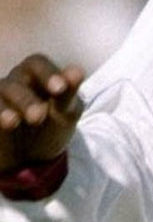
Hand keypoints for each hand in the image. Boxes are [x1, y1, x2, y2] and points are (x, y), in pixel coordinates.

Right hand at [0, 55, 84, 171]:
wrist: (32, 157)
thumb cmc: (51, 126)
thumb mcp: (65, 113)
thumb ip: (68, 94)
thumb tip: (76, 72)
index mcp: (37, 74)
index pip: (38, 64)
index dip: (48, 74)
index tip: (60, 88)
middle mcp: (15, 81)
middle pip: (16, 82)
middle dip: (27, 99)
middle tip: (38, 116)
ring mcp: (0, 97)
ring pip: (2, 93)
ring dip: (11, 108)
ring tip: (16, 122)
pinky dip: (0, 114)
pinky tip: (8, 123)